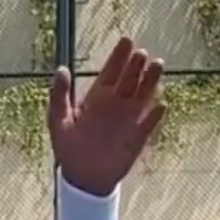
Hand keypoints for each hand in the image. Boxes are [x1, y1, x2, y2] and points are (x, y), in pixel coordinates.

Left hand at [47, 37, 164, 196]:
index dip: (119, 56)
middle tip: (142, 53)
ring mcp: (128, 120)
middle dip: (136, 65)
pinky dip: (154, 115)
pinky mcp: (137, 137)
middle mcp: (115, 105)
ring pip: (143, 95)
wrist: (83, 179)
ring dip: (151, 82)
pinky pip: (149, 123)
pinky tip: (160, 105)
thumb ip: (59, 95)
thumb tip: (61, 69)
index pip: (111, 72)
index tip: (127, 40)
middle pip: (129, 80)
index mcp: (97, 98)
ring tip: (158, 65)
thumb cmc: (68, 149)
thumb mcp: (58, 121)